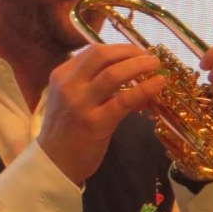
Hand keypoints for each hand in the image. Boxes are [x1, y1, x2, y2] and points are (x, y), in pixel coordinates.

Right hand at [38, 44, 166, 184]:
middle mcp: (68, 86)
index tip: (138, 52)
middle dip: (131, 52)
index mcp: (61, 75)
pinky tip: (159, 84)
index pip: (94, 51)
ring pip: (114, 74)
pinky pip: (124, 100)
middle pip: (103, 55)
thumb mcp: (73, 99)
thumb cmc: (68, 130)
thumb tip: (131, 72)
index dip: (121, 49)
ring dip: (140, 66)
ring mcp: (80, 104)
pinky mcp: (95, 123)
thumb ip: (94, 83)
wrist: (53, 163)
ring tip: (157, 66)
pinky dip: (145, 89)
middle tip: (151, 57)